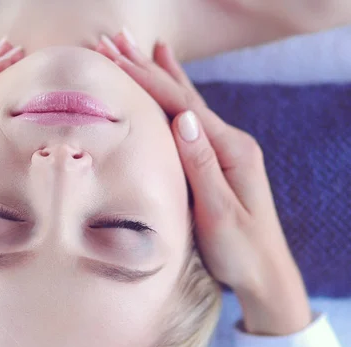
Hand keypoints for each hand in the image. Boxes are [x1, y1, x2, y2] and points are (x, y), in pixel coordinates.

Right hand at [95, 32, 311, 335]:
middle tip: (116, 39)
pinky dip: (175, 99)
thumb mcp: (220, 211)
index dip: (147, 80)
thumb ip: (202, 164)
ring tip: (143, 47)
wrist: (264, 274)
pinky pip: (191, 121)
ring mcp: (224, 150)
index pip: (181, 105)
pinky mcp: (216, 161)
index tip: (116, 58)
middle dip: (148, 66)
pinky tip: (170, 90)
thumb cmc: (241, 249)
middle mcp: (229, 142)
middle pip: (182, 95)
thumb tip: (183, 118)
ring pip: (186, 103)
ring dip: (161, 75)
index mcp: (229, 150)